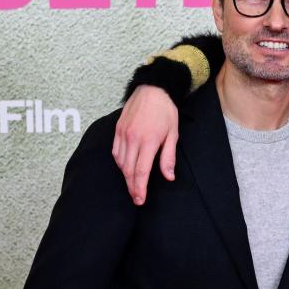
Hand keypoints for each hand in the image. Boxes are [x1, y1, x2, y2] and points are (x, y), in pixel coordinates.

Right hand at [112, 85, 178, 204]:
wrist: (153, 90)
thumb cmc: (166, 112)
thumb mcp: (173, 134)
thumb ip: (168, 157)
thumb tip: (168, 177)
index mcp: (148, 141)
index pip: (140, 171)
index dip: (140, 188)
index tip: (141, 199)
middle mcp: (132, 138)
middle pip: (128, 170)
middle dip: (132, 187)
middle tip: (137, 198)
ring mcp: (122, 134)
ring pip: (120, 162)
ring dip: (125, 176)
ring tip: (133, 186)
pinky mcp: (117, 129)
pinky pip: (115, 151)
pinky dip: (119, 163)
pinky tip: (125, 168)